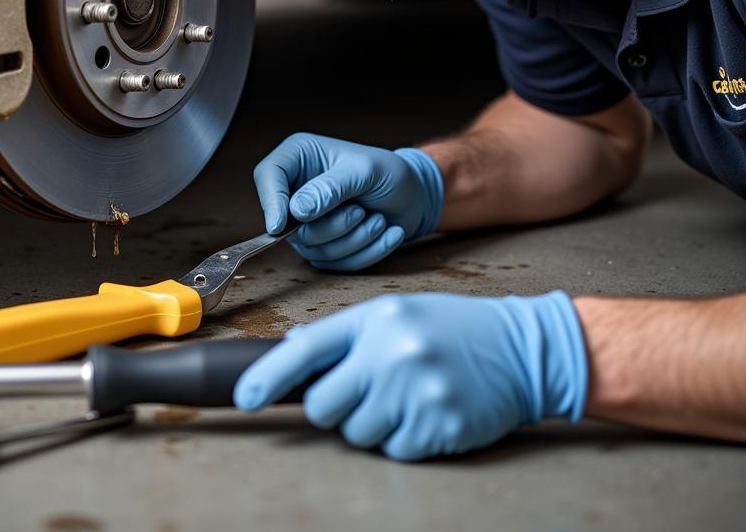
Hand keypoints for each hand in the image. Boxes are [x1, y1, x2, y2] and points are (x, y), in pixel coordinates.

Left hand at [234, 292, 587, 460]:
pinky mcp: (438, 429)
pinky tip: (426, 411)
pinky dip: (403, 439)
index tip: (245, 397)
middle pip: (324, 407)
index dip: (269, 376)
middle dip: (334, 407)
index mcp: (376, 320)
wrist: (521, 348)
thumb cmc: (451, 328)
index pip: (308, 349)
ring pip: (357, 434)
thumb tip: (295, 348)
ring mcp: (416, 394)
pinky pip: (393, 451)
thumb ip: (346, 333)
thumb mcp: (396, 314)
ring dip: (372, 424)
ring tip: (405, 395)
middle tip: (365, 391)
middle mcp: (392, 355)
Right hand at [254, 133, 443, 270]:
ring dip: (355, 239)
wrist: (414, 195)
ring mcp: (307, 222)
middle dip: (334, 226)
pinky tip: (386, 233)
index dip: (271, 202)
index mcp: (298, 158)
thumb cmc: (390, 173)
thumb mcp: (365, 171)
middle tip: (361, 211)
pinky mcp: (323, 245)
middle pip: (291, 224)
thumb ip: (330, 188)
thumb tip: (296, 211)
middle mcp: (296, 189)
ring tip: (378, 219)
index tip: (281, 224)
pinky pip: (334, 263)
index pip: (268, 176)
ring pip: (314, 248)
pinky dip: (365, 252)